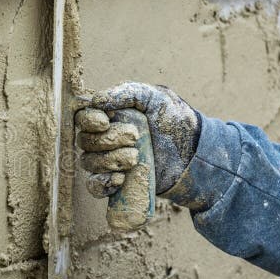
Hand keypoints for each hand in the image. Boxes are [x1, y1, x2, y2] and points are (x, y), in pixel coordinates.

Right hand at [76, 82, 200, 195]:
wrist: (196, 154)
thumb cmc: (176, 121)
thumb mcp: (156, 97)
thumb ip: (128, 92)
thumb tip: (97, 100)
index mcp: (110, 116)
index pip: (83, 118)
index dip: (89, 121)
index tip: (105, 122)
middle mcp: (105, 139)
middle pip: (85, 142)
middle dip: (107, 140)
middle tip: (135, 137)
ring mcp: (109, 162)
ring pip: (89, 163)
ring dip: (108, 160)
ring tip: (136, 158)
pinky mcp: (117, 183)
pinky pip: (95, 186)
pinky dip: (102, 183)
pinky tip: (120, 178)